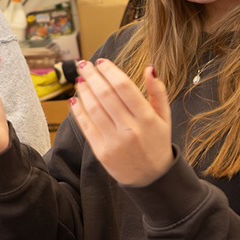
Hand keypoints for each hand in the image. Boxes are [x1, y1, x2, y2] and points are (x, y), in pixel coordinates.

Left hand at [72, 59, 173, 185]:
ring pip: (94, 109)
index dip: (110, 71)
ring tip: (80, 80)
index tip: (101, 62)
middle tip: (84, 64)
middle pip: (106, 95)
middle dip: (92, 76)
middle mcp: (130, 129)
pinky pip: (86, 126)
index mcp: (147, 118)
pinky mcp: (101, 152)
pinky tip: (75, 99)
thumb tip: (149, 68)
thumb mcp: (164, 117)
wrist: (151, 178)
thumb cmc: (157, 143)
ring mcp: (114, 141)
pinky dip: (78, 111)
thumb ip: (158, 92)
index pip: (124, 88)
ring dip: (84, 91)